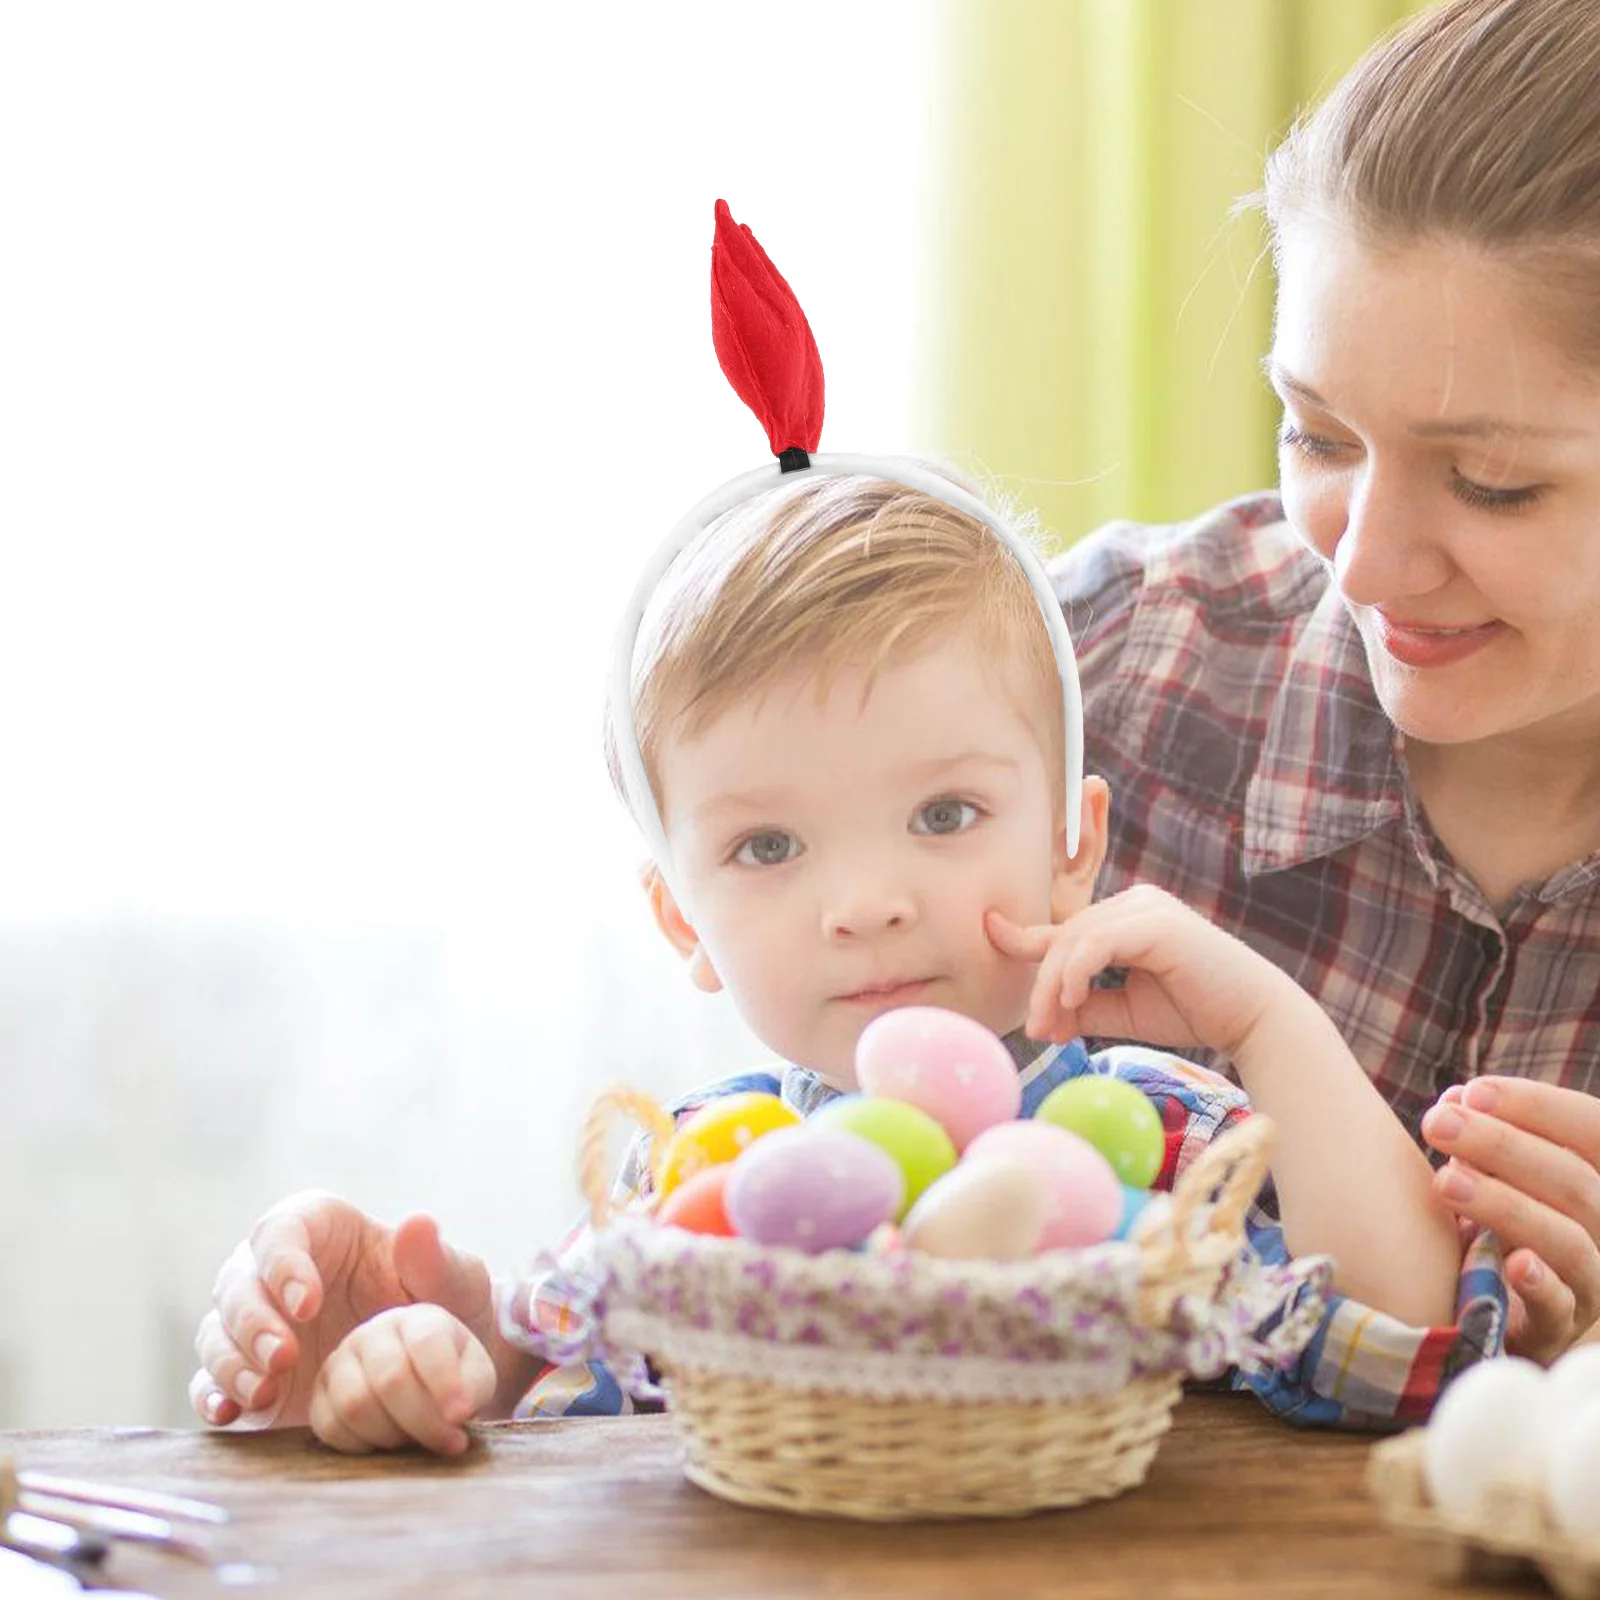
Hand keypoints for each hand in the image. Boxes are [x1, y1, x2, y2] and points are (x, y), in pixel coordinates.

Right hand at [188, 1192, 497, 1429]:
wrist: (435, 1361)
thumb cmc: (442, 1300)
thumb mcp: (452, 1278)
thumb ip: (433, 1257)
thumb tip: (418, 1223)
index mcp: (317, 1227)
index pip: (280, 1232)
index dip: (284, 1265)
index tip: (309, 1303)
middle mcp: (272, 1270)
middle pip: (237, 1284)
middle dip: (254, 1321)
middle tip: (286, 1357)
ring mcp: (255, 1322)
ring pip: (217, 1333)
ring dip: (234, 1361)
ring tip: (268, 1389)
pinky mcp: (246, 1372)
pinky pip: (209, 1381)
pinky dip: (212, 1395)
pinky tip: (230, 1412)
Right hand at [309, 1304, 497, 1454]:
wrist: (424, 1391)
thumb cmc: (456, 1381)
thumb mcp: (478, 1376)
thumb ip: (474, 1386)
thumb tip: (454, 1414)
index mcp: (421, 1319)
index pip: (427, 1342)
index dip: (444, 1383)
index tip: (461, 1416)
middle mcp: (376, 1332)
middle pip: (390, 1378)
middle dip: (423, 1421)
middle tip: (448, 1442)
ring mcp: (342, 1360)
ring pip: (355, 1403)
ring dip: (391, 1435)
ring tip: (416, 1441)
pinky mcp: (319, 1394)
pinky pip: (328, 1426)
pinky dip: (361, 1446)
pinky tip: (386, 1447)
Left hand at [986, 883, 1293, 1059]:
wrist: (1251, 1018)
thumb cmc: (1192, 1011)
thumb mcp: (1123, 1010)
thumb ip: (1083, 1007)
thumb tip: (1041, 1021)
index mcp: (1125, 917)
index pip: (1066, 929)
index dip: (1024, 937)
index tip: (989, 934)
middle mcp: (1133, 902)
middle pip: (1064, 937)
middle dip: (1042, 986)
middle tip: (1035, 1032)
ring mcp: (1145, 907)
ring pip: (1076, 940)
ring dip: (1053, 986)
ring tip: (1048, 1027)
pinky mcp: (1156, 922)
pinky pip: (1098, 943)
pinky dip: (1077, 972)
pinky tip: (1070, 1000)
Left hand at [1422, 1077, 1599, 1361]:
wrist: (1486, 1308)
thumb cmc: (1492, 1222)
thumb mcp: (1494, 1174)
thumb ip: (1481, 1137)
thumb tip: (1457, 1099)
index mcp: (1597, 1182)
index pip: (1594, 1130)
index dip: (1540, 1106)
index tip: (1473, 1091)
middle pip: (1576, 1182)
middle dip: (1503, 1146)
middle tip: (1438, 1124)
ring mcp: (1591, 1283)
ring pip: (1568, 1240)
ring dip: (1504, 1205)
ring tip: (1444, 1182)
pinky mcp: (1558, 1329)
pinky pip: (1560, 1306)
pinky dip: (1538, 1281)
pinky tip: (1508, 1261)